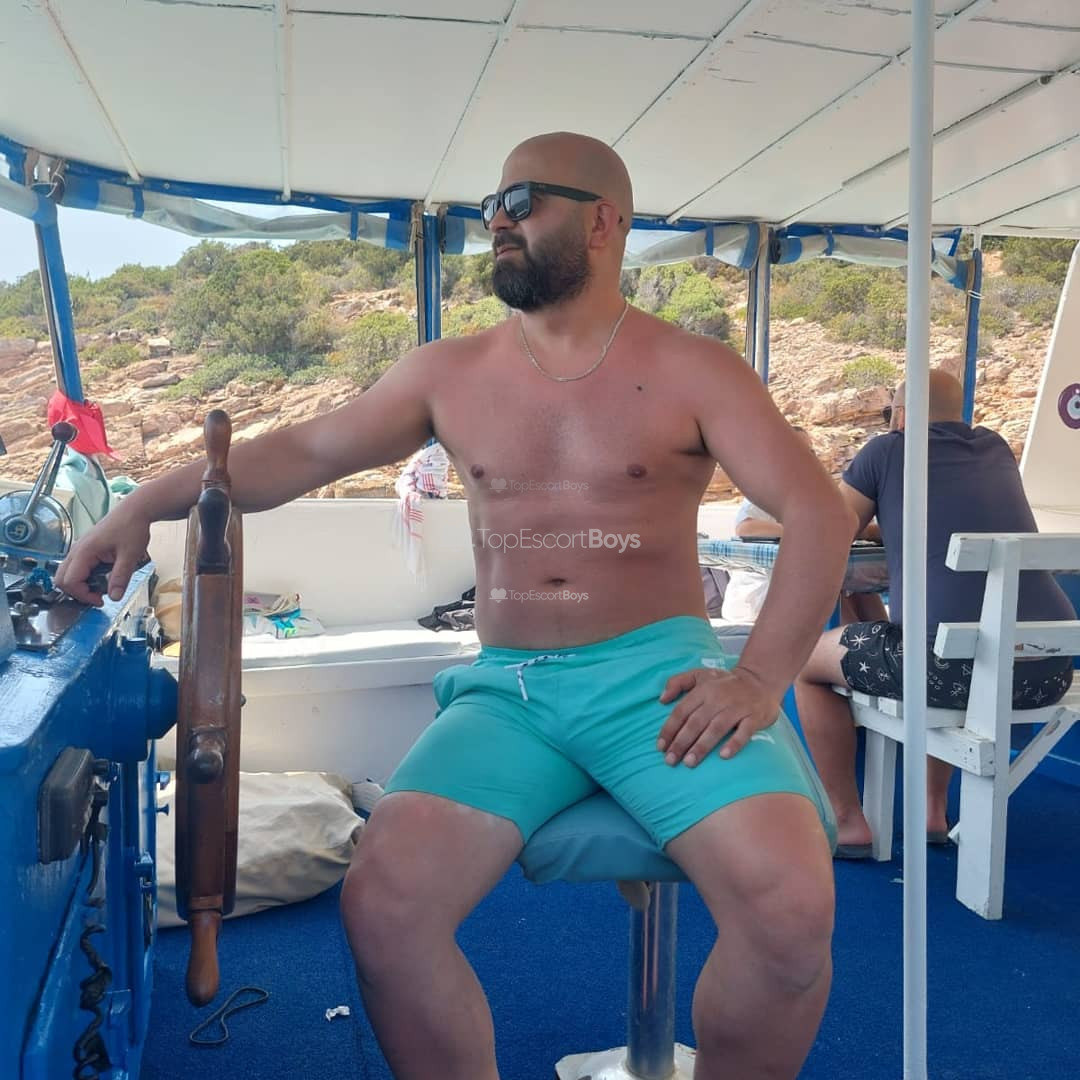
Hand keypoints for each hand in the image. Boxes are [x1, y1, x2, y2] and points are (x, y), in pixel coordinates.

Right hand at [54, 505, 151, 605]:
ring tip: (102, 587)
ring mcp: (80, 549)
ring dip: (81, 585)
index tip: (100, 600)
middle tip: (98, 597)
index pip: (70, 581)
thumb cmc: (132, 527)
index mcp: (85, 551)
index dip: (83, 595)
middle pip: (62, 580)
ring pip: (67, 574)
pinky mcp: (86, 550)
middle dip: (77, 592)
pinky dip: (85, 577)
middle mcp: (77, 550)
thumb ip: (121, 577)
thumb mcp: (130, 555)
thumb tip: (114, 597)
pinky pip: (76, 568)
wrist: (134, 511)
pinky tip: (103, 577)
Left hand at [656, 666, 781, 765]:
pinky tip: (723, 756)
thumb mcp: (700, 675)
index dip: (670, 729)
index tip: (660, 747)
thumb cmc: (724, 683)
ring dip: (701, 746)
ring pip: (716, 728)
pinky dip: (734, 743)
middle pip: (695, 722)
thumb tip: (661, 699)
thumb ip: (677, 682)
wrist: (760, 680)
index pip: (682, 711)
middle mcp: (718, 698)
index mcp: (703, 690)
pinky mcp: (754, 717)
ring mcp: (737, 708)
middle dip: (681, 742)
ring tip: (689, 762)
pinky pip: (744, 732)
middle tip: (670, 760)